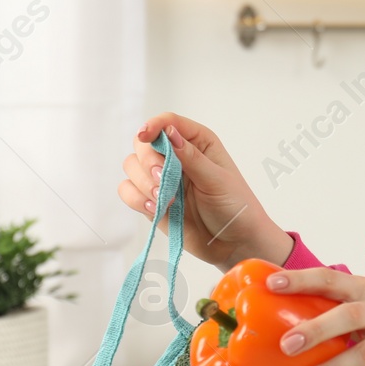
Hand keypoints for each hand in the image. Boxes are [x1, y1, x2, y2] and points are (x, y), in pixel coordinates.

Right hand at [119, 113, 291, 269]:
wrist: (235, 243)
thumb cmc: (235, 206)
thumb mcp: (217, 179)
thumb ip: (191, 157)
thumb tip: (169, 132)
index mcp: (197, 143)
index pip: (168, 123)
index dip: (153, 125)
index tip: (144, 135)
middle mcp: (176, 156)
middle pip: (143, 144)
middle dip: (148, 162)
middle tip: (162, 181)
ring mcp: (162, 179)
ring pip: (132, 167)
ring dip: (143, 183)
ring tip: (165, 201)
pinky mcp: (152, 201)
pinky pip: (129, 192)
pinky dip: (136, 199)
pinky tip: (155, 209)